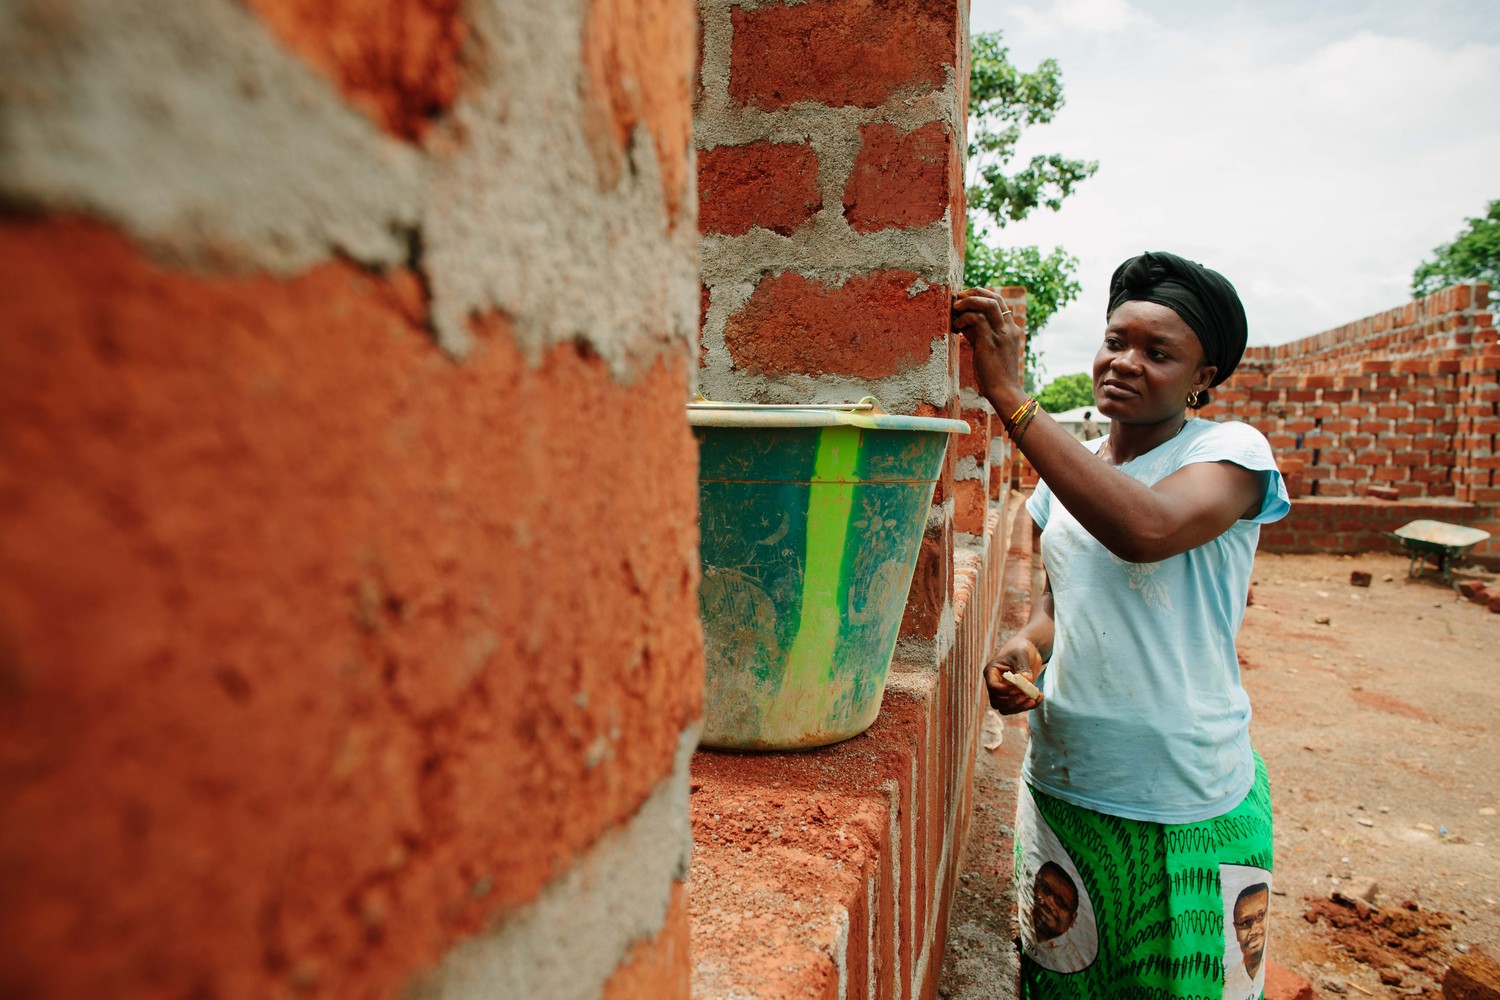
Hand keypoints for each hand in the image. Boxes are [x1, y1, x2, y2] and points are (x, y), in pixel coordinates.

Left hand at [951, 287, 1024, 407]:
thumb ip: (979, 332)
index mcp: (1011, 328)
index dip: (981, 295)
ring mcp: (1002, 334)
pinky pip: (978, 319)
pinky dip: (965, 317)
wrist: (1003, 390)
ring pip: (988, 304)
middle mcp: (1009, 328)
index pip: (998, 301)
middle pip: (994, 297)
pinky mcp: (991, 342)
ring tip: (956, 307)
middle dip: (974, 292)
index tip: (965, 298)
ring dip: (969, 301)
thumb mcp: (987, 347)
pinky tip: (957, 326)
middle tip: (958, 297)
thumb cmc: (993, 372)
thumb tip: (963, 320)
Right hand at [983, 636, 1044, 713]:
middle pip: (997, 702)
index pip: (993, 687)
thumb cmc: (1020, 648)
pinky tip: (1039, 697)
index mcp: (992, 672)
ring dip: (1020, 707)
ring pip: (1006, 708)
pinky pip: (1018, 706)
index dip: (1005, 691)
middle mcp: (996, 684)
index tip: (1018, 689)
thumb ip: (1022, 666)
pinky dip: (1028, 706)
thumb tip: (1026, 679)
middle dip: (1012, 703)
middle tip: (1026, 697)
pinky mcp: (1015, 695)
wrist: (1028, 651)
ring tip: (1034, 700)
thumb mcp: (1021, 654)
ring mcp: (1005, 691)